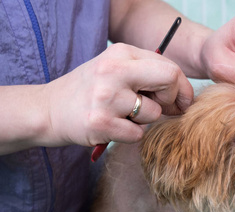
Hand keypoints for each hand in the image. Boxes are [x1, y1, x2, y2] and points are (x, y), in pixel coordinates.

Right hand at [45, 43, 192, 146]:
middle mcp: (113, 70)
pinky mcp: (100, 122)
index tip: (182, 101)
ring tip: (121, 116)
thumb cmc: (90, 91)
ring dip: (143, 120)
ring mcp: (106, 96)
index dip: (182, 88)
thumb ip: (148, 75)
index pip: (170, 67)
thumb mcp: (116, 70)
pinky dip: (130, 134)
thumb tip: (184, 97)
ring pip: (153, 114)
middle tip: (161, 109)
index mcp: (120, 52)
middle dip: (172, 100)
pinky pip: (138, 134)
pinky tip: (112, 126)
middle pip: (169, 81)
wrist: (48, 110)